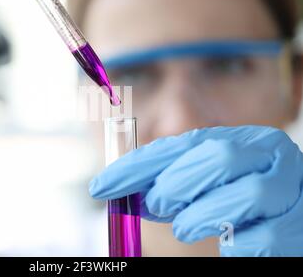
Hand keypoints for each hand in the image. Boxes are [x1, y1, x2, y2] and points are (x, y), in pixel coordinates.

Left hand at [89, 126, 302, 255]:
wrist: (292, 218)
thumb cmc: (242, 201)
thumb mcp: (205, 183)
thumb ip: (171, 182)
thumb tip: (124, 192)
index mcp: (243, 138)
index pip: (181, 144)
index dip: (137, 165)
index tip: (100, 186)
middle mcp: (271, 155)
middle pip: (218, 157)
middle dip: (174, 184)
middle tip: (155, 205)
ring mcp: (292, 189)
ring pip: (247, 193)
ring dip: (200, 215)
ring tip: (186, 227)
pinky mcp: (301, 227)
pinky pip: (263, 238)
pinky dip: (235, 246)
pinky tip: (227, 244)